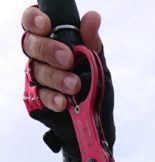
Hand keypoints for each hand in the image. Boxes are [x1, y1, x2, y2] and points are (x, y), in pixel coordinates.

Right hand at [21, 7, 114, 156]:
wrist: (97, 126)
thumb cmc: (95, 89)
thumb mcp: (97, 63)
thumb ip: (92, 42)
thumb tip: (93, 18)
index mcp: (51, 40)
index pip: (33, 22)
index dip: (35, 20)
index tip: (47, 25)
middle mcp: (40, 57)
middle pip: (32, 45)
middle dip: (49, 50)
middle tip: (68, 59)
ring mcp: (37, 79)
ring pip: (37, 71)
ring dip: (56, 77)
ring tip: (74, 85)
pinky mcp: (37, 101)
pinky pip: (39, 96)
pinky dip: (52, 99)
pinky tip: (63, 102)